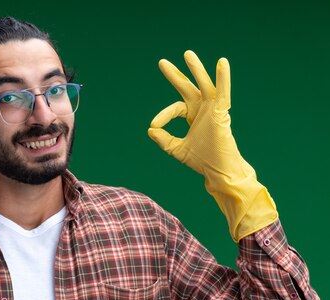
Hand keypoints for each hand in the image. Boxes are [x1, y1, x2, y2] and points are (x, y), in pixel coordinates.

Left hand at [147, 50, 243, 177]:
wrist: (218, 171)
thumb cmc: (202, 161)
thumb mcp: (176, 149)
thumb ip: (163, 139)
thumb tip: (150, 129)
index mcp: (193, 116)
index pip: (175, 108)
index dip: (163, 115)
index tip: (154, 125)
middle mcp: (203, 109)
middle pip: (187, 87)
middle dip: (175, 75)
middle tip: (161, 62)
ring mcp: (213, 109)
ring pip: (204, 85)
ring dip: (196, 69)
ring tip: (187, 54)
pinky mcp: (222, 112)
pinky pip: (222, 92)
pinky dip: (223, 77)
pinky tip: (222, 62)